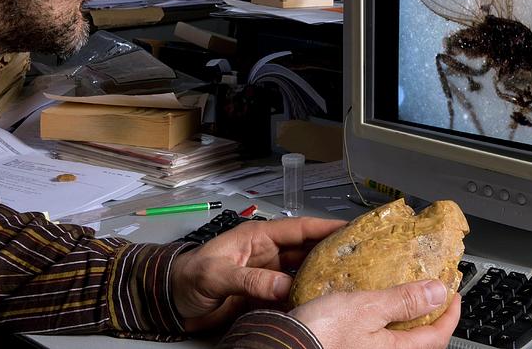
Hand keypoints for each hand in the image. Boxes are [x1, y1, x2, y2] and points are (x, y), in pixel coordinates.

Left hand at [170, 216, 345, 330]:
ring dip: (321, 278)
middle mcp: (267, 253)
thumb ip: (250, 280)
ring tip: (349, 282)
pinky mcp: (264, 296)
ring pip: (302, 274)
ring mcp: (267, 275)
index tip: (352, 228)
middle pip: (306, 251)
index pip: (299, 228)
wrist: (170, 301)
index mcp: (258, 236)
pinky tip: (322, 303)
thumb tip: (285, 287)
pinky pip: (291, 296)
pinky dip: (306, 299)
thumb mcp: (216, 275)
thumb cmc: (187, 277)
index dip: (326, 227)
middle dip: (332, 253)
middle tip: (360, 259)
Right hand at [289, 279, 461, 348]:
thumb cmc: (321, 333)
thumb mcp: (367, 307)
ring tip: (403, 297)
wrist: (285, 346)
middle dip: (429, 317)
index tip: (454, 295)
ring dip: (405, 320)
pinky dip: (382, 324)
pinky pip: (377, 339)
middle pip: (419, 341)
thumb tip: (438, 292)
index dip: (450, 314)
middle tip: (432, 294)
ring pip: (397, 341)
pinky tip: (371, 309)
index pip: (437, 335)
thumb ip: (403, 301)